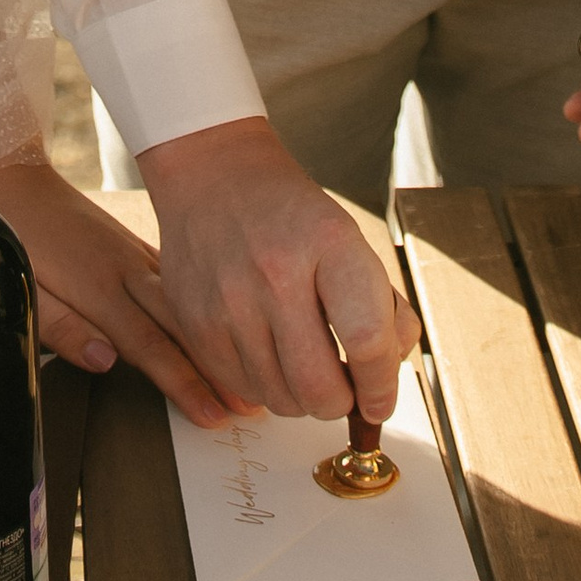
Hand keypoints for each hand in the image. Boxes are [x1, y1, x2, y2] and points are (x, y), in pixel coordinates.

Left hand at [0, 158, 237, 428]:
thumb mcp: (25, 289)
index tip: (214, 412)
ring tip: (247, 367)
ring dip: (217, 336)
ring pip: (184, 302)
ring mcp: (132, 255)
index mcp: (99, 289)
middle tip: (251, 401)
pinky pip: (174, 277)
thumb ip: (64, 329)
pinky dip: (199, 300)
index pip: (150, 347)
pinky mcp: (131, 244)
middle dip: (217, 368)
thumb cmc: (14, 238)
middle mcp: (125, 271)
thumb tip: (106, 362)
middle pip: (181, 327)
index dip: (185, 384)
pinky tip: (219, 312)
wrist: (12, 180)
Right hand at [135, 118, 419, 422]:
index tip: (381, 401)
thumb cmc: (293, 217)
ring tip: (305, 366)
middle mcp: (276, 272)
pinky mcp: (195, 321)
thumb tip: (386, 378)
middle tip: (343, 389)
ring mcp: (229, 300)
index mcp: (329, 242)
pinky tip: (270, 356)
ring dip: (302, 399)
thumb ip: (384, 310)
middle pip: (319, 387)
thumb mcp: (352, 242)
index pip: (366, 339)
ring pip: (280, 399)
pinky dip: (264, 387)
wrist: (215, 177)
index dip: (381, 385)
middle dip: (341, 403)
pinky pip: (241, 388)